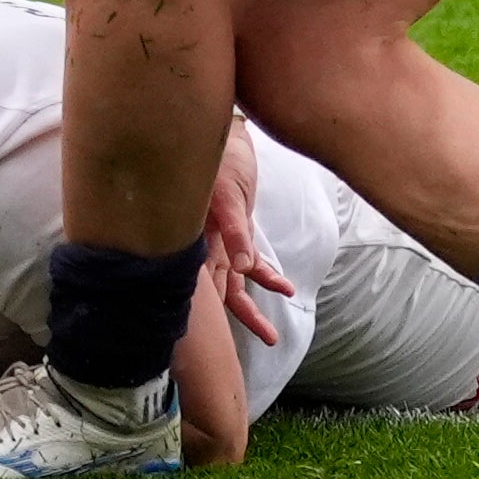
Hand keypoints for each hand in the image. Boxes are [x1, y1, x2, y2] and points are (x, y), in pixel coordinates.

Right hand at [201, 139, 296, 348]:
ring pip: (233, 284)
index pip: (200, 290)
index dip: (208, 317)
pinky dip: (264, 275)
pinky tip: (284, 287)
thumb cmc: (217, 161)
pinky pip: (247, 261)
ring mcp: (218, 241)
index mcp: (194, 243)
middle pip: (218, 295)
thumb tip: (245, 269)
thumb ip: (234, 232)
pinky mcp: (233, 231)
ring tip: (272, 335)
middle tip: (267, 342)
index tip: (219, 343)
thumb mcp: (228, 197)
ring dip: (252, 307)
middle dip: (241, 320)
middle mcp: (203, 247)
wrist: (222, 134)